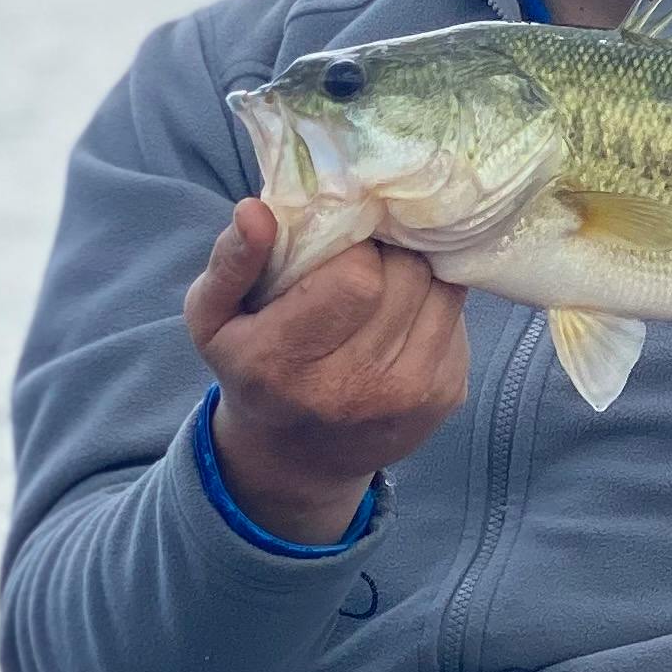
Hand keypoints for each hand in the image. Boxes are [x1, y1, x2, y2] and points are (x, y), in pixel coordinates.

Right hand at [185, 199, 469, 543]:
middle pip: (406, 275)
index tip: (341, 242)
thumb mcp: (214, 318)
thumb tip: (255, 211)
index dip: (356, 244)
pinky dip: (435, 301)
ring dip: (417, 271)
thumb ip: (230, 262)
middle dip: (388, 251)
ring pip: (441, 289)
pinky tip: (402, 313)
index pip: (358, 276)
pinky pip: (457, 317)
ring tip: (383, 280)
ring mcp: (408, 397)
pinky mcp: (445, 397)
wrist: (295, 459)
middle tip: (364, 254)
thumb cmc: (251, 369)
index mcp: (286, 361)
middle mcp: (353, 388)